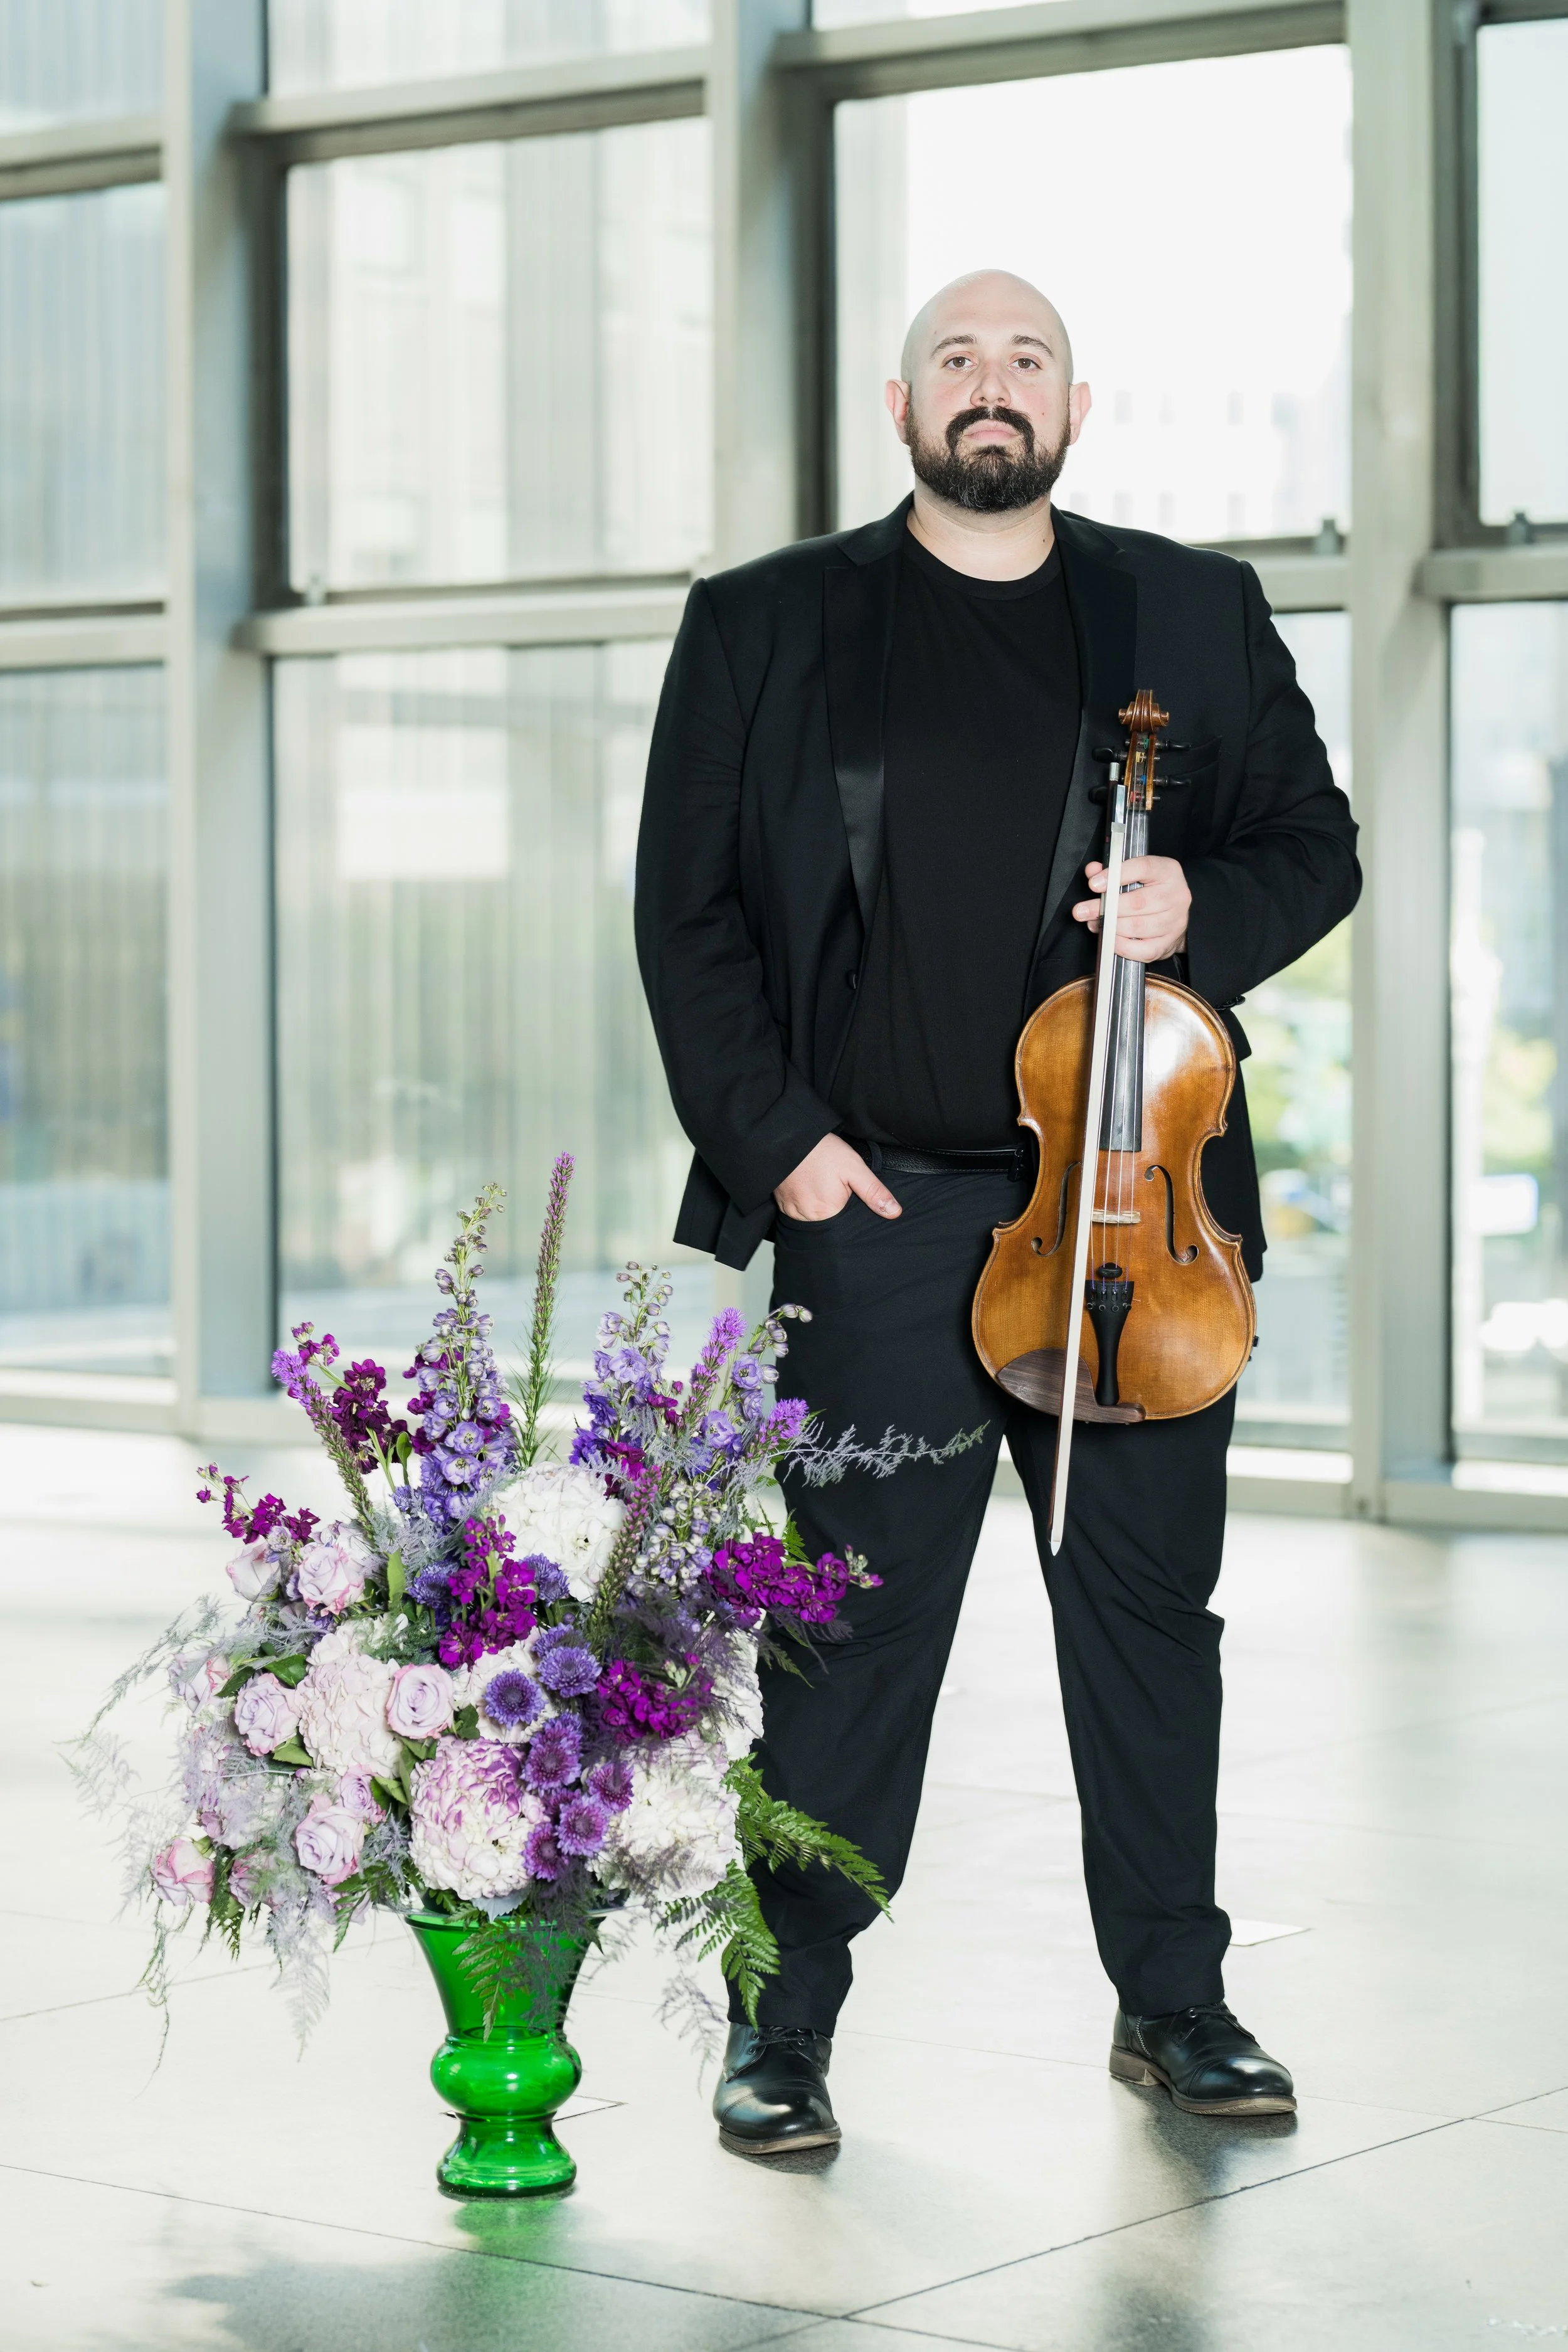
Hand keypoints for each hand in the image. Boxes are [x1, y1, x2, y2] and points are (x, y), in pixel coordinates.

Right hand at [774, 1133, 901, 1221]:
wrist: (788, 1136)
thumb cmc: (821, 1150)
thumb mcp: (854, 1167)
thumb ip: (874, 1192)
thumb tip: (894, 1212)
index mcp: (828, 1212)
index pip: (848, 1224)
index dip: (853, 1209)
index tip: (850, 1193)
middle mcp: (808, 1217)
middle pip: (831, 1222)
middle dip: (837, 1208)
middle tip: (833, 1185)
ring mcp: (793, 1213)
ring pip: (815, 1218)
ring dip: (820, 1207)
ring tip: (821, 1185)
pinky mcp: (783, 1206)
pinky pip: (799, 1212)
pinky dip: (806, 1203)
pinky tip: (809, 1187)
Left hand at [1072, 854, 1190, 962]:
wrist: (1173, 915)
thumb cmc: (1150, 891)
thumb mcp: (1136, 873)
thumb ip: (1113, 871)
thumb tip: (1092, 871)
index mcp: (1168, 872)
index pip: (1143, 867)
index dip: (1116, 875)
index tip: (1094, 884)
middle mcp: (1176, 896)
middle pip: (1138, 902)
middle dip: (1105, 907)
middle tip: (1082, 910)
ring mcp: (1175, 921)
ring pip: (1138, 926)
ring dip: (1110, 927)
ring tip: (1094, 923)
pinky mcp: (1168, 943)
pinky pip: (1142, 950)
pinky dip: (1121, 946)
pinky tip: (1109, 939)